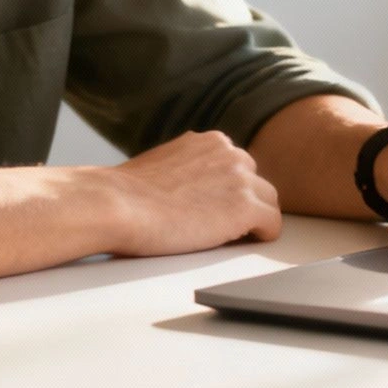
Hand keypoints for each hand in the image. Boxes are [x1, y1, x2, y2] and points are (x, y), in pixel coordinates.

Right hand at [104, 130, 282, 256]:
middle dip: (242, 204)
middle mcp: (230, 153)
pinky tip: (236, 245)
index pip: (238, 167)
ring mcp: (241, 178)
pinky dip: (260, 237)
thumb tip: (193, 190)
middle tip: (218, 228)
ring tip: (225, 239)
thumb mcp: (164, 165)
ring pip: (268, 202)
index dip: (227, 193)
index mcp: (209, 141)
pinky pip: (272, 225)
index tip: (212, 210)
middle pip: (256, 183)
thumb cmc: (126, 196)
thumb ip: (189, 169)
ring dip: (252, 221)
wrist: (115, 204)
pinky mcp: (245, 207)